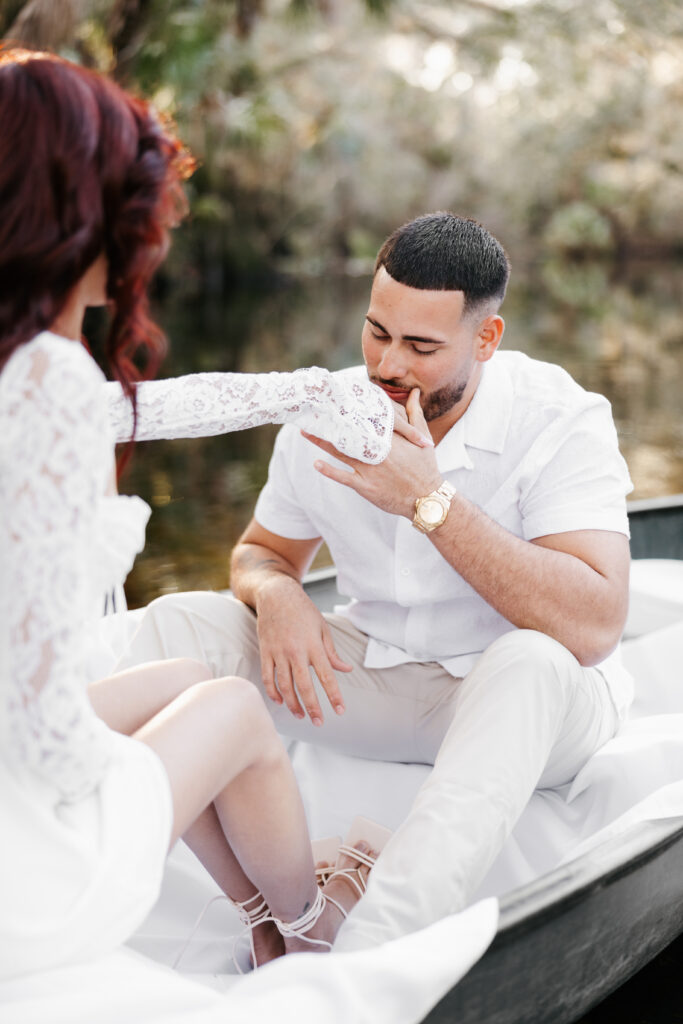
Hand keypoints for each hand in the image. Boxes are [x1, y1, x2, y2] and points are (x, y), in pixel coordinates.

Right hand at [255, 575, 351, 725]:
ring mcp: (278, 653)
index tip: (340, 710)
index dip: (334, 696)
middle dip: (313, 707)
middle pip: (304, 686)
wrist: (276, 595)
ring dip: (293, 704)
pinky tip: (280, 702)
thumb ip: (332, 652)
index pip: (326, 676)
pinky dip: (273, 692)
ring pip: (285, 686)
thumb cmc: (303, 611)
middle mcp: (295, 652)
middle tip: (319, 722)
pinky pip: (268, 678)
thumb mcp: (323, 628)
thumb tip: (346, 670)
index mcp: (313, 646)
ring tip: (301, 715)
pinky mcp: (265, 652)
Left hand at [302, 389, 441, 517]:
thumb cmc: (426, 467)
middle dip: (330, 422)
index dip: (348, 408)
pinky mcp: (366, 486)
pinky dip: (330, 471)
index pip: (366, 418)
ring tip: (306, 431)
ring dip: (323, 442)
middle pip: (349, 433)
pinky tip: (316, 463)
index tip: (334, 399)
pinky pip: (344, 477)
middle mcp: (377, 451)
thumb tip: (416, 392)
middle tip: (313, 411)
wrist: (427, 499)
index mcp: (390, 438)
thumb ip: (415, 413)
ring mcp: (370, 469)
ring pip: (342, 452)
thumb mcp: (424, 437)